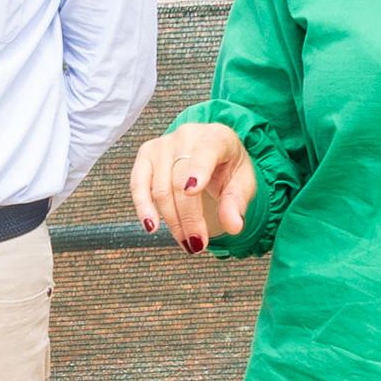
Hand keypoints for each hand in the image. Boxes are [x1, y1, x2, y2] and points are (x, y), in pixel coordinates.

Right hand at [128, 120, 254, 247]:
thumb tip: (233, 226)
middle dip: (188, 218)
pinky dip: (143, 207)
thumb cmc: (228, 167)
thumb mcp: (243, 182)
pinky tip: (151, 227)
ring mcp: (163, 144)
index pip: (206, 152)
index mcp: (217, 137)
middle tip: (197, 244)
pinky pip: (138, 184)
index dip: (198, 171)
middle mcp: (187, 136)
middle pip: (180, 181)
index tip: (192, 191)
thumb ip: (237, 202)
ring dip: (172, 221)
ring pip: (161, 189)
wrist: (211, 151)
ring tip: (185, 242)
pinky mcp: (146, 154)